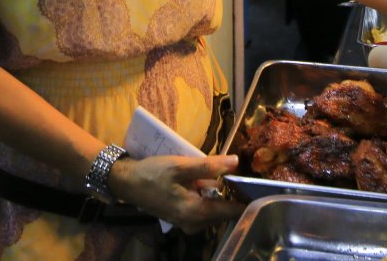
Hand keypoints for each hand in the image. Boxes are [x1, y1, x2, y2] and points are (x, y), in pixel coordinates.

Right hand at [109, 154, 243, 233]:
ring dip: (222, 196)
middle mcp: (194, 223)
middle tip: (242, 175)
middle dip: (234, 195)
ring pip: (214, 211)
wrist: (126, 183)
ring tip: (229, 176)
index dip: (246, 200)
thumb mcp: (180, 166)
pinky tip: (209, 182)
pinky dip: (210, 198)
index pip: (231, 211)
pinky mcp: (182, 218)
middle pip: (224, 212)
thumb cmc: (152, 174)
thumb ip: (209, 166)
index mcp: (196, 212)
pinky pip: (204, 210)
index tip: (260, 187)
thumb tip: (236, 162)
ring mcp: (187, 223)